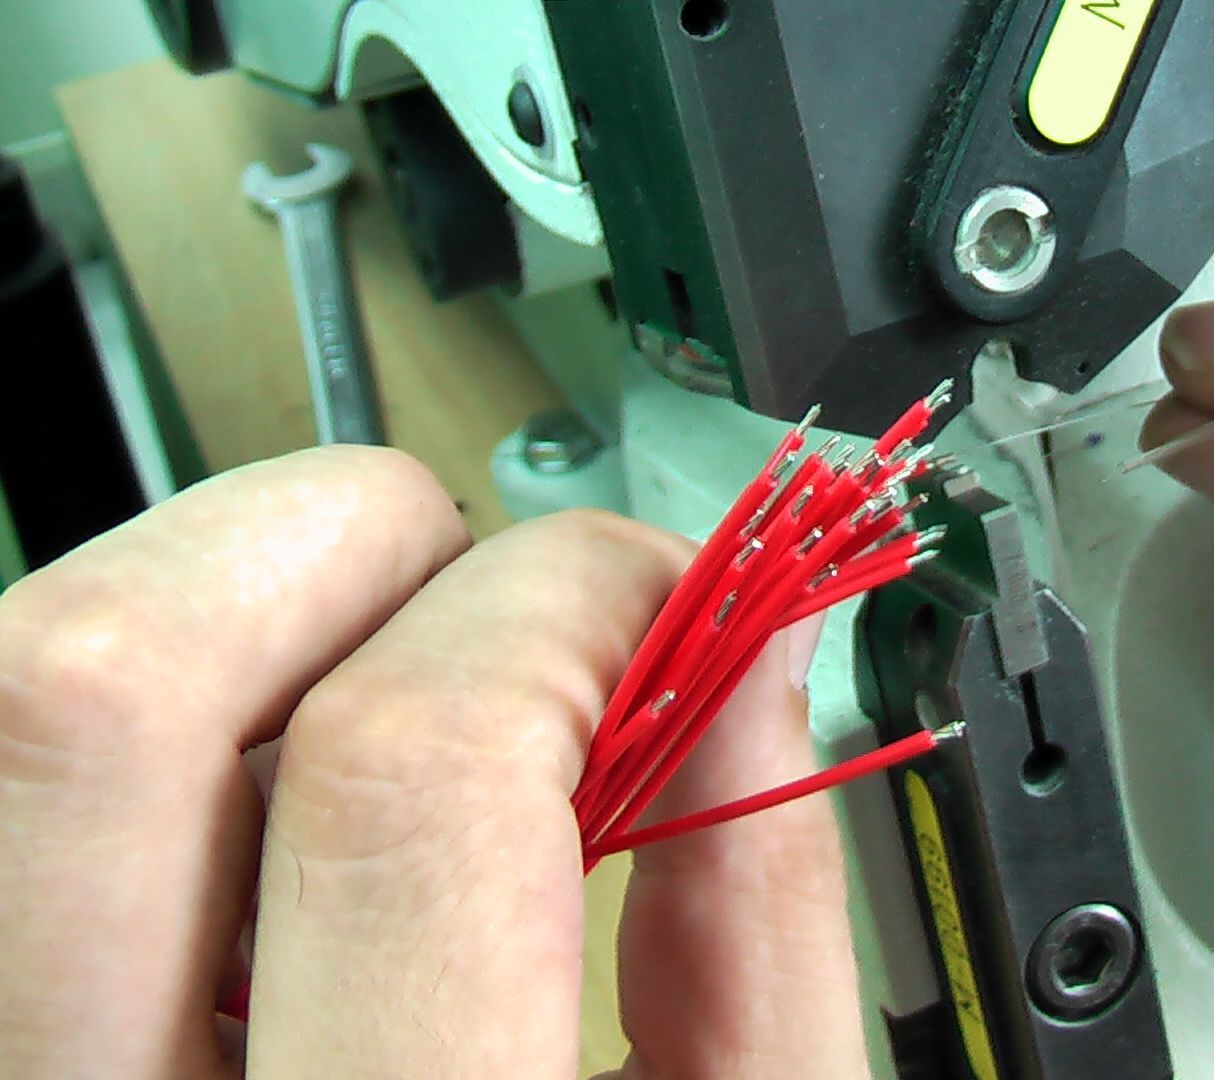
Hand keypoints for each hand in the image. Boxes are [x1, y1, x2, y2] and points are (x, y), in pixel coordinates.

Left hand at [0, 448, 865, 1077]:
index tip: (647, 599)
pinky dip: (115, 753)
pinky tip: (233, 817)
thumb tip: (741, 681)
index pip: (412, 782)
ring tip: (343, 672)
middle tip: (463, 579)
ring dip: (199, 611)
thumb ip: (758, 948)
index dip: (566, 612)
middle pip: (97, 698)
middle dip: (334, 538)